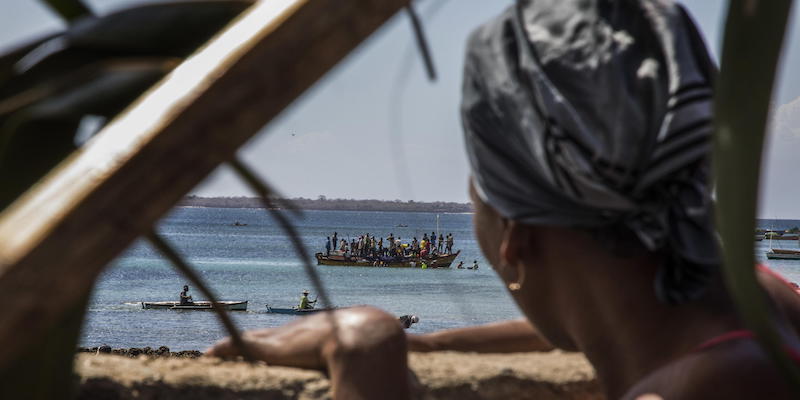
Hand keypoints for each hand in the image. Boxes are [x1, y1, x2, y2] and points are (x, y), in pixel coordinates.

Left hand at [206, 306, 410, 398]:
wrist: (372, 342)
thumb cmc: (387, 359)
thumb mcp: (391, 368)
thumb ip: (400, 380)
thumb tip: (418, 394)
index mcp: (333, 334)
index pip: (309, 337)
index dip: (296, 342)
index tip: (287, 346)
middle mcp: (309, 331)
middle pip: (279, 335)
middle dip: (262, 339)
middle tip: (243, 345)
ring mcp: (292, 337)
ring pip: (259, 340)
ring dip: (239, 346)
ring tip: (217, 351)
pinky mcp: (276, 347)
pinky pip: (245, 347)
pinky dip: (227, 351)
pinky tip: (210, 356)